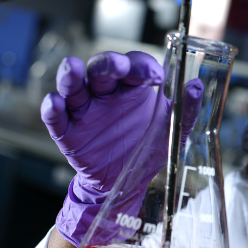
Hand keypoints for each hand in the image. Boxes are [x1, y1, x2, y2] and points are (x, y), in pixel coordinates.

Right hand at [42, 51, 202, 245]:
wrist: (125, 183)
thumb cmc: (147, 151)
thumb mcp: (172, 133)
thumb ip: (185, 111)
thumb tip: (196, 86)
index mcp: (133, 88)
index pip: (135, 65)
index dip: (142, 65)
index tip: (156, 75)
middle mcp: (107, 93)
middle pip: (102, 69)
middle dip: (108, 64)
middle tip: (118, 67)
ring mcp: (85, 110)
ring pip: (74, 85)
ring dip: (71, 75)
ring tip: (73, 70)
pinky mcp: (67, 131)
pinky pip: (55, 117)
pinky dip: (51, 108)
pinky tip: (55, 104)